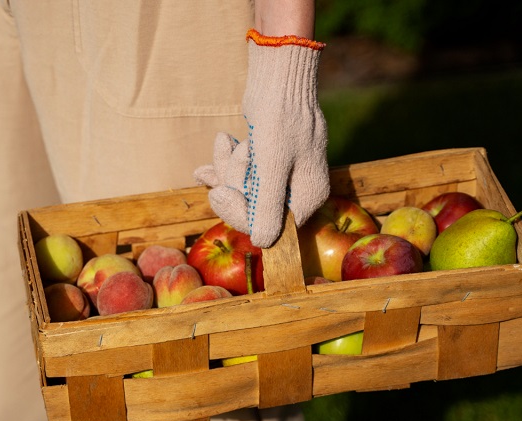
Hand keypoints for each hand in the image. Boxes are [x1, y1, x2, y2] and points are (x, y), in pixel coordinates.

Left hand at [194, 30, 329, 247]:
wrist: (278, 75)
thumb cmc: (279, 119)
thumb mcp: (271, 167)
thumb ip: (266, 207)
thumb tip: (264, 244)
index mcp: (307, 197)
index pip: (268, 227)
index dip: (238, 213)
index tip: (218, 193)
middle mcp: (297, 190)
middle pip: (251, 208)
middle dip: (231, 182)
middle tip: (229, 159)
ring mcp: (281, 175)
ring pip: (242, 189)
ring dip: (226, 167)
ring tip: (226, 141)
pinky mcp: (266, 161)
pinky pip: (239, 174)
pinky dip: (224, 162)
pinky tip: (214, 152)